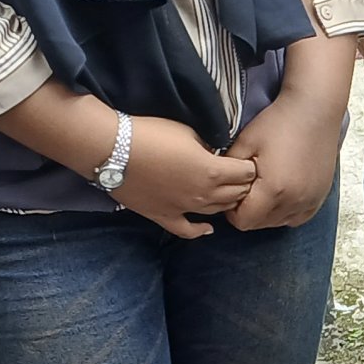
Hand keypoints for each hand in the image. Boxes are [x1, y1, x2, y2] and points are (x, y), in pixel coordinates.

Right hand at [119, 117, 258, 239]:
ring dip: (226, 202)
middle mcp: (205, 195)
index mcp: (214, 172)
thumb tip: (214, 155)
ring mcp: (186, 209)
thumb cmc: (152, 134)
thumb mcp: (189, 132)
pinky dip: (200, 231)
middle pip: (237, 194)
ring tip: (227, 193)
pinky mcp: (165, 217)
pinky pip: (188, 230)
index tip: (246, 160)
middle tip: (239, 175)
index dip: (249, 165)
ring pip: (217, 211)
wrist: (114, 150)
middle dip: (242, 184)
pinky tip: (208, 229)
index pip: (246, 173)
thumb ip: (208, 148)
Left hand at [225, 84, 339, 230]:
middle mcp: (293, 201)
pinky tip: (282, 194)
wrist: (314, 110)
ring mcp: (309, 201)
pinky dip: (286, 212)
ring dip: (267, 212)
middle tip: (247, 188)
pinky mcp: (319, 197)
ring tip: (264, 189)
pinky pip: (297, 217)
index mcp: (273, 190)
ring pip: (278, 223)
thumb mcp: (245, 142)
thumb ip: (228, 170)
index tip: (232, 192)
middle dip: (249, 211)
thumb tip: (218, 187)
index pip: (243, 221)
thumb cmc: (278, 123)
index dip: (232, 211)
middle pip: (260, 225)